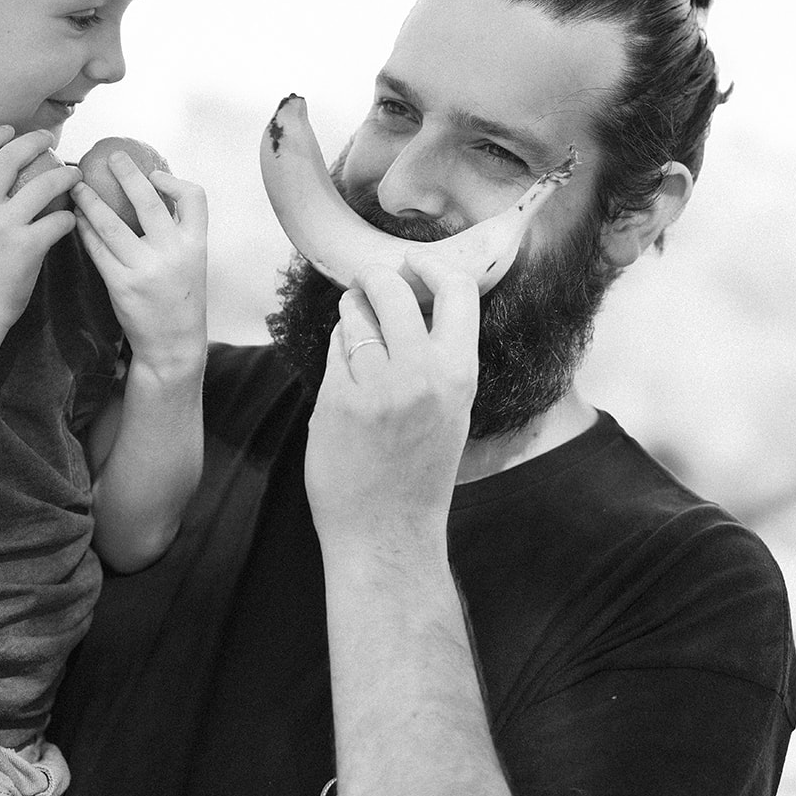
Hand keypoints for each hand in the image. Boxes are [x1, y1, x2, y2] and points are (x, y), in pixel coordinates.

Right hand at [0, 129, 81, 332]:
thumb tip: (1, 180)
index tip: (8, 130)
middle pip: (8, 158)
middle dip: (33, 140)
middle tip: (49, 139)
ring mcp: (2, 226)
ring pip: (43, 184)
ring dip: (65, 175)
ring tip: (76, 175)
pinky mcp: (26, 246)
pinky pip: (58, 220)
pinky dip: (68, 217)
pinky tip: (71, 219)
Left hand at [72, 154, 207, 373]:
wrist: (173, 343)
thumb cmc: (181, 298)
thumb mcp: (193, 262)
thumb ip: (177, 232)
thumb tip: (150, 193)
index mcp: (196, 244)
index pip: (195, 198)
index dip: (174, 180)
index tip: (154, 173)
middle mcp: (173, 253)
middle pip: (148, 202)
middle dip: (127, 174)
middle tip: (110, 157)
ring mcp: (146, 269)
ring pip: (112, 223)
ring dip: (91, 200)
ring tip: (77, 186)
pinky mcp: (121, 284)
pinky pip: (98, 249)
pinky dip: (85, 230)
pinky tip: (76, 219)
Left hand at [304, 261, 479, 549]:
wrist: (388, 531)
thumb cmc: (421, 468)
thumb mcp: (452, 407)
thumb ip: (439, 353)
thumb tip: (417, 292)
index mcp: (459, 373)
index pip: (457, 289)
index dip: (431, 266)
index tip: (413, 263)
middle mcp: (420, 373)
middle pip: (391, 285)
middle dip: (376, 279)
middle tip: (371, 287)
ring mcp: (375, 385)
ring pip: (354, 313)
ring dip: (352, 312)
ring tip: (358, 333)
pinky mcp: (336, 399)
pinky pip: (335, 348)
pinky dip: (339, 352)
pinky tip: (348, 375)